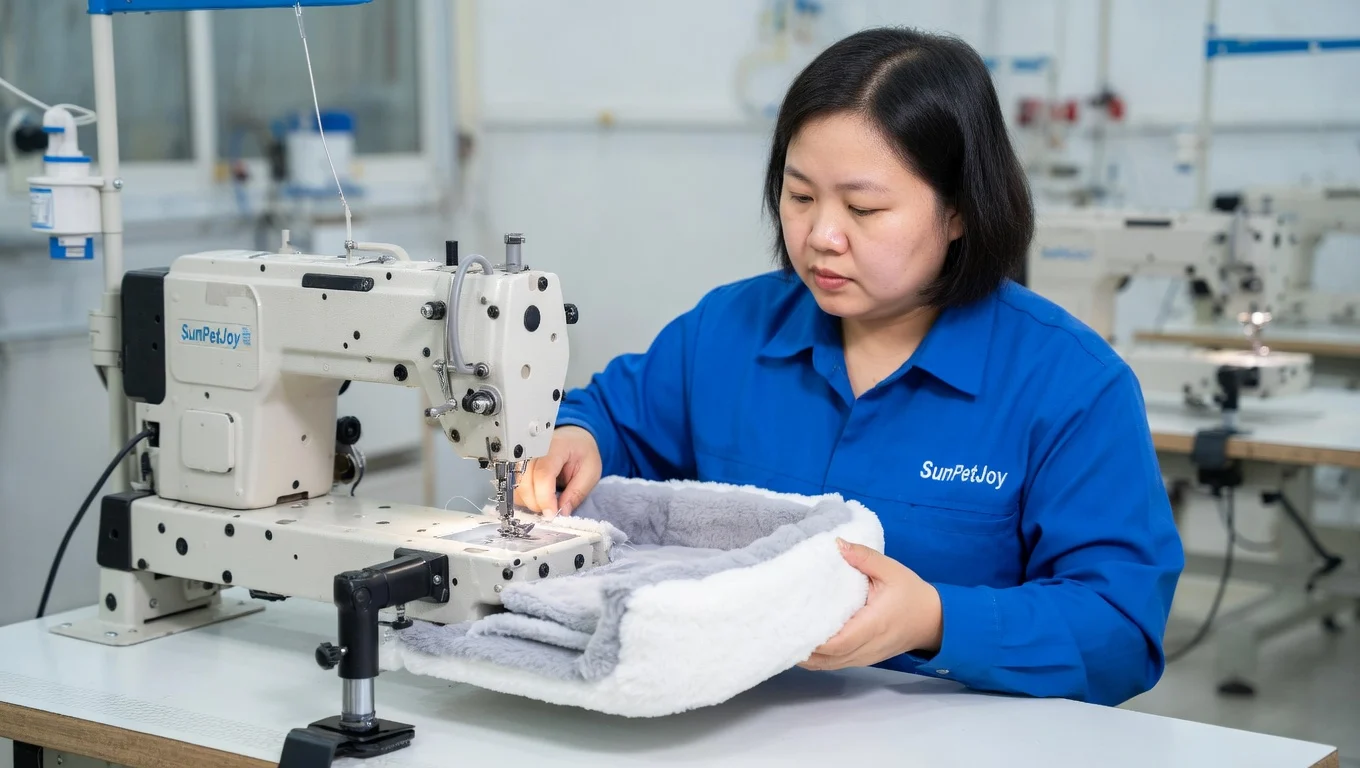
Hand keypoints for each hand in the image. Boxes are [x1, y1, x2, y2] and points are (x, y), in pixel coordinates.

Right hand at [513, 426, 601, 517]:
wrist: (574, 441)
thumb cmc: (582, 454)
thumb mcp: (590, 473)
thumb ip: (576, 493)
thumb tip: (561, 513)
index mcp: (556, 447)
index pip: (543, 473)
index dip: (545, 498)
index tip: (552, 514)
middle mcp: (534, 450)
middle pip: (524, 482)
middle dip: (537, 503)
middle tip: (552, 510)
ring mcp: (523, 458)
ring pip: (517, 487)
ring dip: (530, 502)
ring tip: (548, 502)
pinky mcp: (518, 467)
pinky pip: (515, 488)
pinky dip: (525, 499)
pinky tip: (539, 498)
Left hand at [798, 539, 942, 670]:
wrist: (934, 620)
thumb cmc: (912, 595)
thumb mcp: (891, 570)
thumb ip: (863, 557)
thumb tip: (836, 543)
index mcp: (872, 625)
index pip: (837, 642)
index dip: (811, 640)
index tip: (790, 626)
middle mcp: (866, 647)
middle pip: (827, 659)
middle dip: (801, 649)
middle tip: (777, 632)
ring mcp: (864, 657)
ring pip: (829, 665)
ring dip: (807, 656)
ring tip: (784, 639)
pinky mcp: (863, 659)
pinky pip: (836, 663)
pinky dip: (818, 658)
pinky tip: (803, 645)